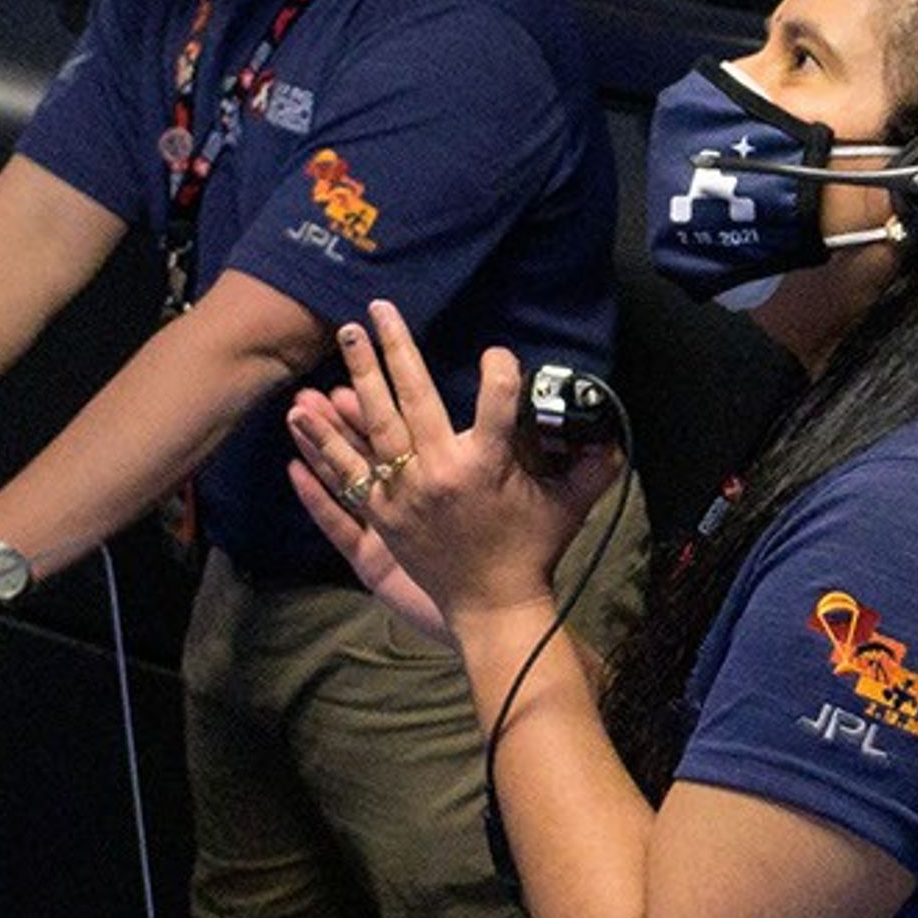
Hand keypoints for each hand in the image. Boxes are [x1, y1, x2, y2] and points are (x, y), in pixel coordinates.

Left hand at [282, 304, 594, 644]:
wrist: (492, 607)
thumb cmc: (531, 552)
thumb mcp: (568, 507)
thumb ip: (593, 468)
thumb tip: (617, 436)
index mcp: (487, 465)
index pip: (497, 401)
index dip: (500, 371)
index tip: (496, 354)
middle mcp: (440, 473)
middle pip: (413, 398)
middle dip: (395, 348)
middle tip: (376, 310)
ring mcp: (404, 493)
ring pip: (374, 424)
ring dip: (357, 378)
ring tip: (343, 338)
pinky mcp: (381, 514)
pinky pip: (346, 473)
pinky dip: (323, 443)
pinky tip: (300, 413)